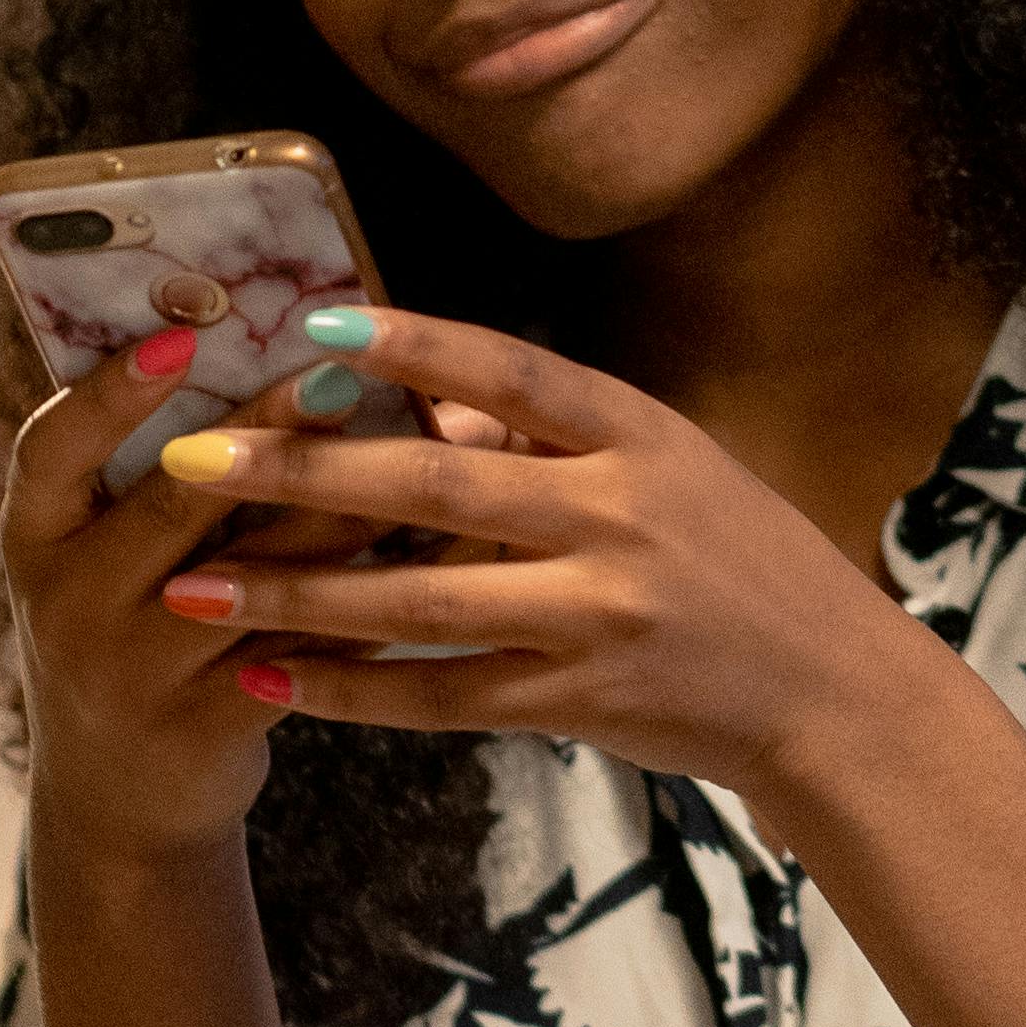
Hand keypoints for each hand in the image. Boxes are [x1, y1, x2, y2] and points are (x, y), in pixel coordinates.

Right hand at [2, 327, 404, 874]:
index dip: (108, 393)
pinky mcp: (207, 725)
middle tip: (337, 376)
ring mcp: (136, 672)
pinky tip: (437, 553)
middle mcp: (72, 604)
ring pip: (255, 578)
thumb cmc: (126, 632)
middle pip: (173, 508)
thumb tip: (277, 353)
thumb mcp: (102, 557)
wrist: (118, 799)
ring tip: (417, 452)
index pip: (50, 450)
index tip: (178, 336)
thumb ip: (156, 472)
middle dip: (263, 437)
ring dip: (342, 513)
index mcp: (36, 539)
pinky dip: (372, 597)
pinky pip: (303, 649)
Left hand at [137, 308, 904, 796]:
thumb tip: (421, 407)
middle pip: (437, 485)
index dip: (411, 346)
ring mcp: (599, 614)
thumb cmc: (742, 562)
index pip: (512, 373)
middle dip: (302, 472)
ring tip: (191, 585)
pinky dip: (351, 689)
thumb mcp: (670, 469)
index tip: (310, 326)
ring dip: (296, 594)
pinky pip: (441, 694)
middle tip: (191, 458)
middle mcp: (618, 517)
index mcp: (640, 437)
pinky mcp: (581, 701)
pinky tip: (271, 678)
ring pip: (418, 602)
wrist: (834, 692)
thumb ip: (551, 439)